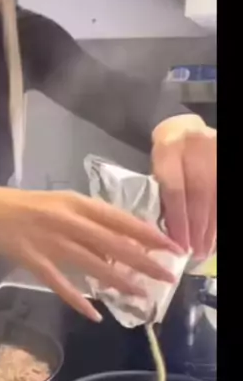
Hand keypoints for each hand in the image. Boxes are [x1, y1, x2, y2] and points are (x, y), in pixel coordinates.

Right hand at [0, 185, 182, 320]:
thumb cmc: (29, 205)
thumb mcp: (64, 203)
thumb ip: (89, 221)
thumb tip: (118, 245)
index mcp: (77, 203)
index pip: (119, 219)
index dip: (146, 234)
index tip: (169, 246)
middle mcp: (67, 221)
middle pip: (112, 243)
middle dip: (142, 261)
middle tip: (165, 276)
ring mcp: (50, 242)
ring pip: (91, 264)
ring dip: (117, 281)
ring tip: (139, 295)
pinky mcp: (33, 262)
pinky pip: (60, 284)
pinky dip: (77, 300)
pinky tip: (94, 314)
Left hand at [152, 115, 215, 259]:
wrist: (182, 128)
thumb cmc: (165, 156)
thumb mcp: (155, 170)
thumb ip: (160, 196)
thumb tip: (167, 235)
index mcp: (169, 149)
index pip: (175, 190)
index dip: (178, 220)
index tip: (178, 245)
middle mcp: (195, 147)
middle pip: (199, 194)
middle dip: (197, 227)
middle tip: (195, 252)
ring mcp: (215, 150)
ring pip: (216, 195)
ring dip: (212, 226)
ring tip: (206, 249)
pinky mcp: (226, 158)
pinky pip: (224, 193)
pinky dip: (218, 217)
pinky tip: (214, 234)